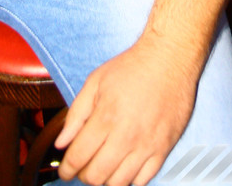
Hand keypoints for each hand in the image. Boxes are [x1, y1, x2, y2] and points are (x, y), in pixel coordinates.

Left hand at [55, 36, 197, 184]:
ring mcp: (147, 144)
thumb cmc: (133, 66)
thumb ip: (76, 114)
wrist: (169, 57)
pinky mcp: (164, 147)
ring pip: (118, 183)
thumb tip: (62, 142)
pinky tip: (125, 166)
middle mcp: (126, 135)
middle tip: (84, 166)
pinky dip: (131, 179)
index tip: (65, 170)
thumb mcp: (96, 81)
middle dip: (84, 175)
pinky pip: (144, 180)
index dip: (66, 169)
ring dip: (106, 179)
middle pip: (96, 176)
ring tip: (104, 166)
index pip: (78, 158)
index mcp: (106, 117)